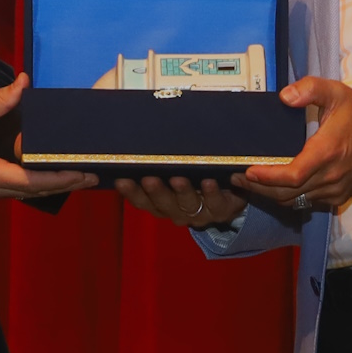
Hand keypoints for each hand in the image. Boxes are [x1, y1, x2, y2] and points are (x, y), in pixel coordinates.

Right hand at [0, 74, 94, 199]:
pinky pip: (18, 191)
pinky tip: (53, 177)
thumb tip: (23, 82)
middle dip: (64, 185)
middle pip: (34, 192)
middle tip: (92, 176)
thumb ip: (0, 101)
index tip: (81, 173)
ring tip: (79, 178)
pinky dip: (38, 185)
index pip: (31, 182)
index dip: (58, 178)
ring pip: (27, 194)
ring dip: (53, 186)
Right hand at [116, 174, 249, 228]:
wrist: (229, 198)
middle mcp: (177, 212)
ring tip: (178, 179)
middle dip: (156, 191)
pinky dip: (212, 192)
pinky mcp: (221, 210)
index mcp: (162, 204)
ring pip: (188, 205)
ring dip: (182, 192)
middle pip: (163, 205)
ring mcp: (199, 213)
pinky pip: (215, 202)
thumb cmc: (195, 179)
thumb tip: (137, 139)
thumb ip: (160, 164)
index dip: (131, 192)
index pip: (142, 200)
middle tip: (149, 179)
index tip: (121, 180)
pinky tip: (208, 181)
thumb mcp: (174, 172)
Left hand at [236, 76, 351, 213]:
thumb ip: (310, 89)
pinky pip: (306, 204)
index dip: (266, 178)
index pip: (291, 176)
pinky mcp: (336, 197)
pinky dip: (288, 198)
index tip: (247, 171)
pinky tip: (275, 188)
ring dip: (270, 195)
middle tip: (237, 178)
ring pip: (294, 202)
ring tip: (250, 183)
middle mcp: (330, 176)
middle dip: (258, 188)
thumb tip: (285, 97)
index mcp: (327, 152)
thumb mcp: (337, 93)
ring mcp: (334, 190)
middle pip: (286, 194)